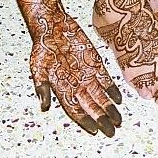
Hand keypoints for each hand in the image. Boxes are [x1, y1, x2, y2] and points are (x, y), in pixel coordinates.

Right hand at [30, 12, 121, 136]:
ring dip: (109, 108)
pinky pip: (105, 79)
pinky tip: (119, 99)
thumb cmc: (42, 46)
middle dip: (101, 119)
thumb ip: (42, 86)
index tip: (94, 130)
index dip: (85, 120)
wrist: (52, 26)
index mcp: (62, 88)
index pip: (75, 110)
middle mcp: (76, 84)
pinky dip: (112, 89)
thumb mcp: (38, 67)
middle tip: (111, 131)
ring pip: (100, 96)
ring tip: (118, 120)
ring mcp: (86, 74)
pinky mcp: (94, 62)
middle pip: (91, 106)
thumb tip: (43, 106)